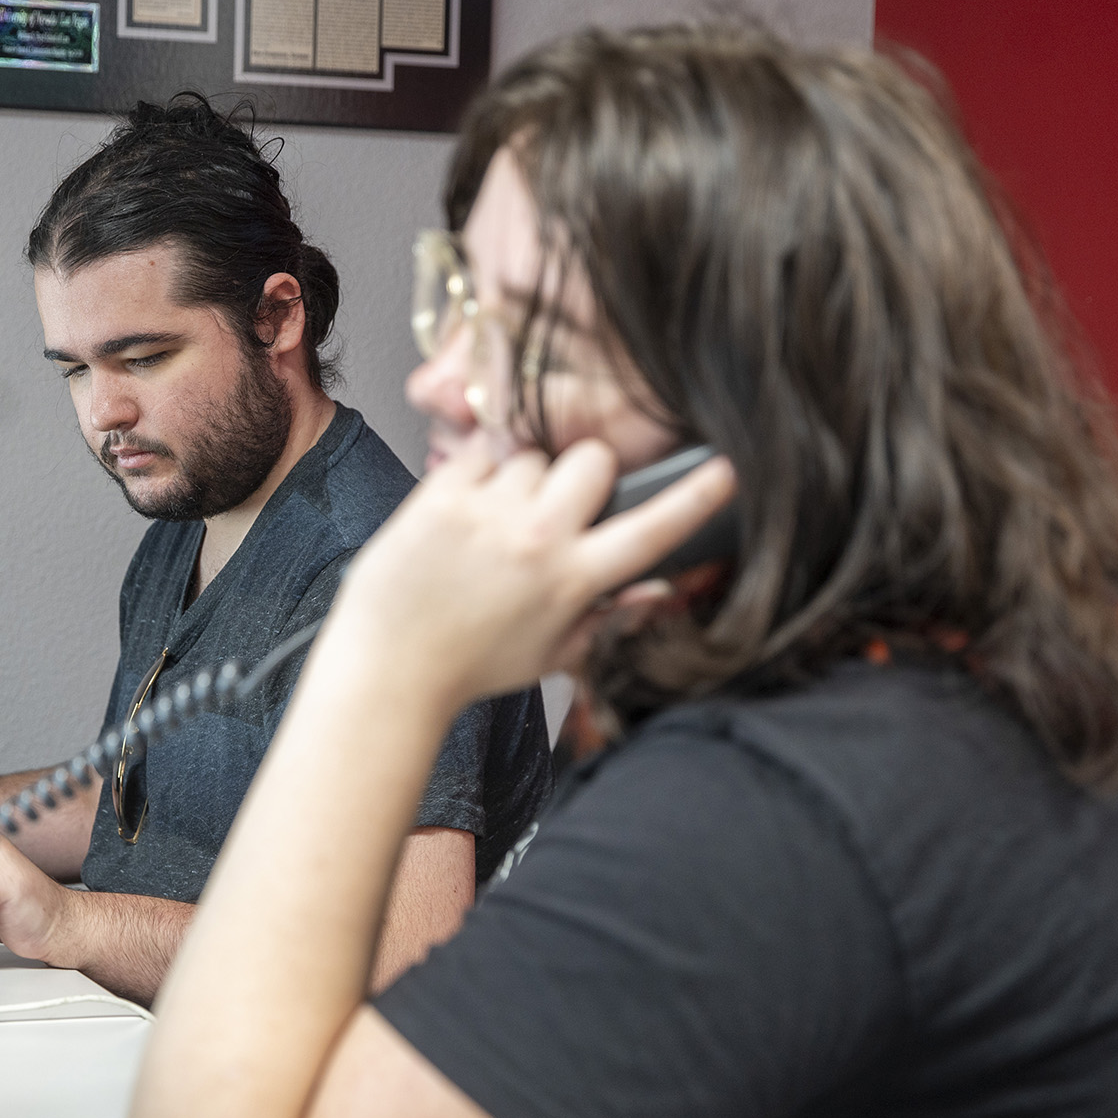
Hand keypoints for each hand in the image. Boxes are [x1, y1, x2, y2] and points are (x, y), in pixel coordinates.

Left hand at [325, 440, 734, 711]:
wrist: (390, 665)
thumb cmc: (471, 664)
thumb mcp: (553, 655)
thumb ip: (611, 620)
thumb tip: (662, 591)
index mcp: (573, 581)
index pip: (650, 531)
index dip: (694, 499)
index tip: (726, 471)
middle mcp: (537, 540)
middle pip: (594, 461)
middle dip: (586, 476)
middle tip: (561, 507)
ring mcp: (488, 513)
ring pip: (533, 458)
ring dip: (523, 482)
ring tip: (496, 527)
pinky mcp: (442, 496)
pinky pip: (482, 452)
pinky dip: (478, 474)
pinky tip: (465, 514)